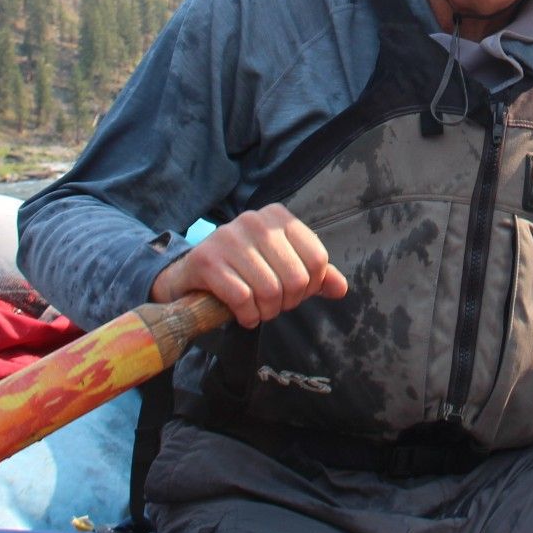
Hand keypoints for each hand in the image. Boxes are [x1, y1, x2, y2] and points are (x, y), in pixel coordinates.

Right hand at [148, 203, 348, 327]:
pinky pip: (242, 298)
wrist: (191, 274)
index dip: (310, 287)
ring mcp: (228, 237)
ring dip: (266, 312)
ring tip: (258, 310)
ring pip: (269, 290)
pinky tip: (242, 314)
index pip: (317, 259)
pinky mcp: (206, 260)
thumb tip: (341, 288)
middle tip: (273, 305)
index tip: (293, 293)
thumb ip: (315, 275)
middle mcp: (254, 221)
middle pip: (296, 278)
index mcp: (278, 217)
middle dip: (287, 303)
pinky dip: (247, 316)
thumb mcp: (283, 266)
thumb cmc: (244, 270)